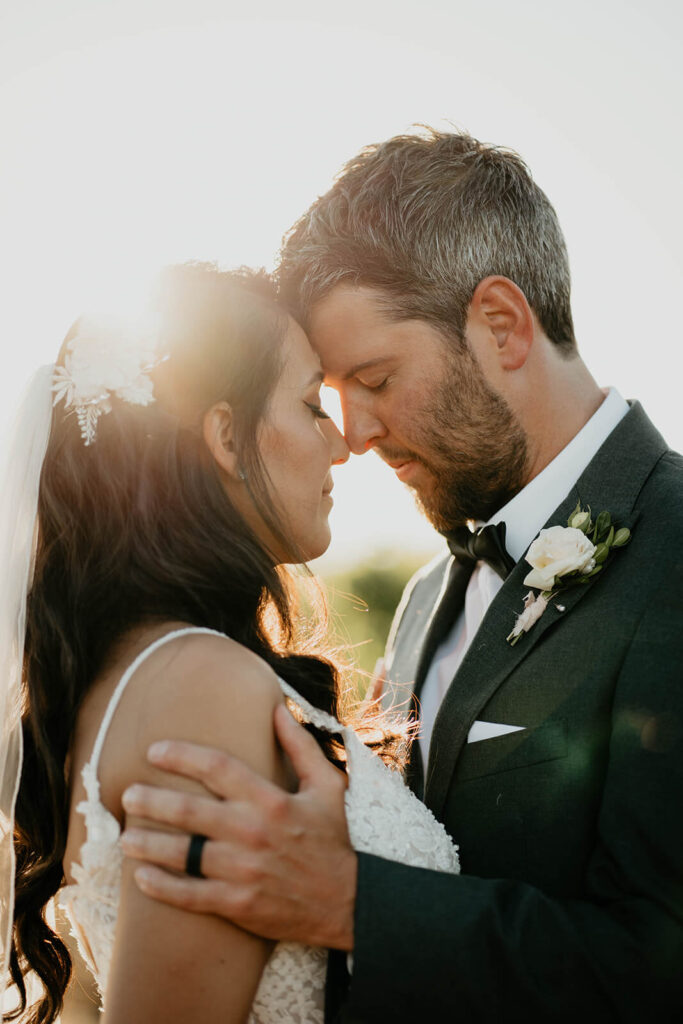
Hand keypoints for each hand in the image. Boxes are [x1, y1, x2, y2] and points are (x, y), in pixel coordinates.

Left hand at [120, 704, 356, 950]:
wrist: (350, 903)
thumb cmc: (334, 839)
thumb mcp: (328, 785)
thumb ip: (300, 746)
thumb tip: (277, 707)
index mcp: (272, 800)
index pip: (218, 768)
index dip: (182, 755)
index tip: (154, 749)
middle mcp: (253, 833)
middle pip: (190, 811)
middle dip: (152, 800)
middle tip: (128, 794)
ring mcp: (243, 871)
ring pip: (183, 854)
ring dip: (148, 843)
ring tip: (125, 835)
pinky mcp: (239, 905)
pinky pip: (190, 896)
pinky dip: (162, 887)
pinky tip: (141, 877)